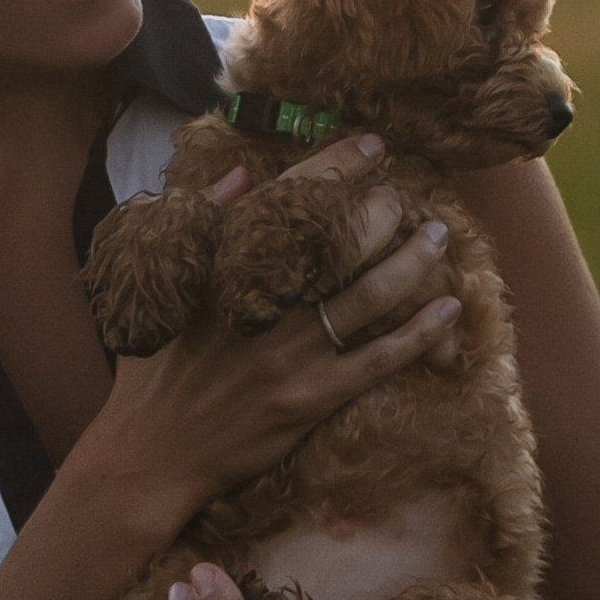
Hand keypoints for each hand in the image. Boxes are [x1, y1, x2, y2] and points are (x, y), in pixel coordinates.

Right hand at [75, 135, 459, 550]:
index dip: (334, 167)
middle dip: (382, 211)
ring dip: (411, 260)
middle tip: (403, 196)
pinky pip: (377, 360)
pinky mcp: (310, 399)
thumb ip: (200, 224)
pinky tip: (447, 308)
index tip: (370, 146)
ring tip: (437, 235)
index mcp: (220, 269)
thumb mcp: (163, 286)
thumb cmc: (156, 370)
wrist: (152, 453)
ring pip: (368, 296)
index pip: (287, 201)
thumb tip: (241, 175)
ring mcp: (289, 354)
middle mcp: (259, 305)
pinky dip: (418, 333)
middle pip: (338, 243)